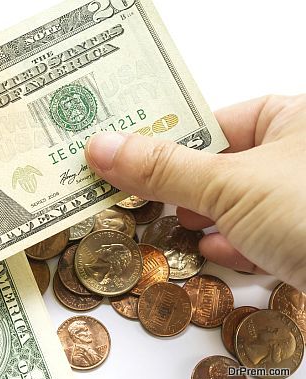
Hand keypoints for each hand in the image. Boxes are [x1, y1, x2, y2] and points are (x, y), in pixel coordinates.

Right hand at [85, 95, 305, 290]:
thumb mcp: (230, 186)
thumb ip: (162, 168)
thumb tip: (101, 148)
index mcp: (293, 119)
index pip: (212, 122)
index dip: (166, 141)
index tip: (123, 157)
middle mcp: (298, 156)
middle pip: (220, 166)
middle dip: (180, 187)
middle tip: (134, 195)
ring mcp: (301, 203)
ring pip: (236, 206)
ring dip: (202, 221)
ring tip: (167, 226)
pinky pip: (259, 236)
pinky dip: (234, 245)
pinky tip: (215, 251)